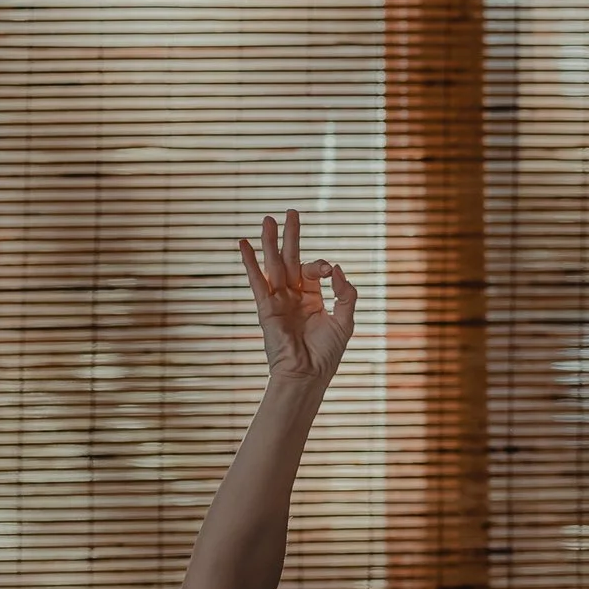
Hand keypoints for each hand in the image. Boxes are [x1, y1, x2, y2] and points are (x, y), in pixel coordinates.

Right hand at [239, 209, 355, 382]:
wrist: (306, 376)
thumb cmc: (326, 355)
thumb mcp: (345, 321)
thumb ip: (345, 294)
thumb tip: (336, 267)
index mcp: (312, 299)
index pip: (313, 271)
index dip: (320, 265)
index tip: (327, 272)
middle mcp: (294, 298)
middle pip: (291, 260)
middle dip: (291, 236)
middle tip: (290, 212)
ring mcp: (278, 302)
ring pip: (274, 266)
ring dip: (270, 242)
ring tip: (268, 219)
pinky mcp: (266, 308)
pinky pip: (257, 281)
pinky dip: (250, 262)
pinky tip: (243, 244)